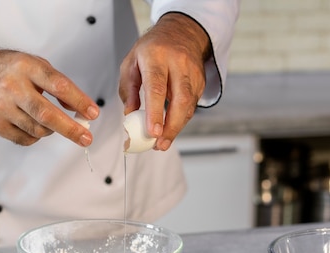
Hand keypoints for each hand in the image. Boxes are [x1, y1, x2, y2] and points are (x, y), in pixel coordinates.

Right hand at [0, 48, 98, 146]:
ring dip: (53, 130)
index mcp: (26, 67)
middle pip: (46, 114)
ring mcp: (3, 107)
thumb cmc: (9, 70)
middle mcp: (13, 87)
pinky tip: (34, 125)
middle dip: (70, 129)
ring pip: (38, 130)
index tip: (93, 113)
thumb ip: (57, 83)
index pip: (58, 85)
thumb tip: (78, 108)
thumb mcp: (34, 65)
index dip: (78, 101)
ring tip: (53, 122)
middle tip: (86, 138)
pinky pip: (26, 139)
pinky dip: (37, 136)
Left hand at [119, 13, 210, 150]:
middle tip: (159, 144)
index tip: (153, 132)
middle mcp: (178, 63)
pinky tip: (171, 128)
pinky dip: (181, 120)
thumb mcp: (131, 62)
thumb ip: (128, 89)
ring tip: (162, 142)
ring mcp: (193, 72)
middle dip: (171, 126)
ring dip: (177, 127)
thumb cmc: (152, 49)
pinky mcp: (201, 82)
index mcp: (156, 56)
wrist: (181, 32)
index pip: (157, 87)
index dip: (156, 112)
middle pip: (180, 99)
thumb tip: (130, 114)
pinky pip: (192, 105)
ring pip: (189, 105)